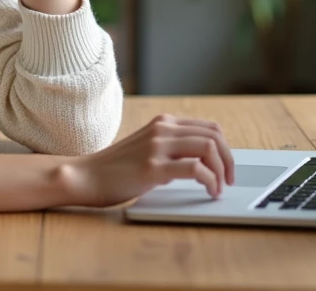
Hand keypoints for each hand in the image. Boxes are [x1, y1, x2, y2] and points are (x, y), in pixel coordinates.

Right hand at [65, 114, 235, 206]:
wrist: (87, 176)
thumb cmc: (116, 168)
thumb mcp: (147, 148)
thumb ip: (171, 147)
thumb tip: (203, 161)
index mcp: (163, 123)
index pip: (209, 127)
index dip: (225, 149)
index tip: (227, 168)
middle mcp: (162, 129)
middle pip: (214, 136)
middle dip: (229, 160)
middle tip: (228, 180)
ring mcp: (157, 147)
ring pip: (208, 148)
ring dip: (221, 171)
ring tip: (218, 188)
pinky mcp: (153, 167)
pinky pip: (195, 169)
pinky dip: (210, 181)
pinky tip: (208, 192)